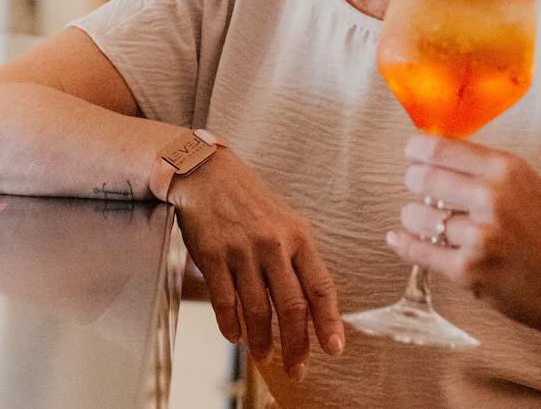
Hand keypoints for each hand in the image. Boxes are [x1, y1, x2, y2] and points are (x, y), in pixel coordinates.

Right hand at [168, 150, 345, 377]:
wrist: (207, 174)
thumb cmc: (249, 199)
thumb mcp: (285, 221)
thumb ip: (298, 258)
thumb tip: (312, 302)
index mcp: (298, 236)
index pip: (320, 286)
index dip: (329, 321)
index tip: (334, 347)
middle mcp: (273, 245)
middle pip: (291, 306)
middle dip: (296, 344)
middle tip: (298, 367)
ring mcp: (242, 251)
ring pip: (257, 310)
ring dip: (262, 340)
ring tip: (264, 355)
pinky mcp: (213, 256)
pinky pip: (225, 301)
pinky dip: (231, 325)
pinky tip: (236, 336)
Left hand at [388, 133, 540, 341]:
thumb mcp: (535, 188)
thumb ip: (493, 175)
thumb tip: (447, 161)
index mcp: (508, 170)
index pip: (440, 148)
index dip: (417, 150)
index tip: (412, 153)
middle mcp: (491, 198)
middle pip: (423, 179)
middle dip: (416, 182)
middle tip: (418, 186)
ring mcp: (478, 236)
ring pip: (418, 217)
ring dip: (415, 218)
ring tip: (422, 219)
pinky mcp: (469, 272)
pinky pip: (421, 252)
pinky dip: (406, 245)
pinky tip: (398, 239)